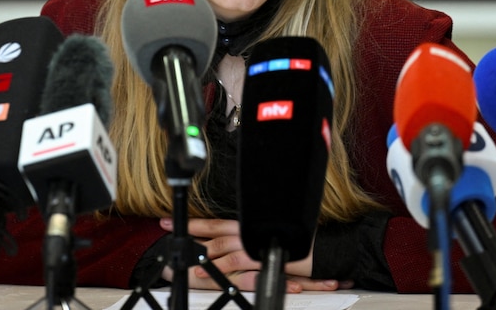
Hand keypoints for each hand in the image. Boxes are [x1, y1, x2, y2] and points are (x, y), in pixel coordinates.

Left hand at [159, 218, 353, 291]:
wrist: (328, 248)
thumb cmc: (302, 242)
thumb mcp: (272, 235)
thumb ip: (252, 238)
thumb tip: (233, 244)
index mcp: (251, 224)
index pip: (217, 222)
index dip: (195, 222)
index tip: (176, 220)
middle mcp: (252, 232)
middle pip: (215, 232)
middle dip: (190, 232)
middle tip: (167, 231)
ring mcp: (258, 245)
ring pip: (224, 248)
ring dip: (204, 255)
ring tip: (187, 262)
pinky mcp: (266, 259)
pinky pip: (241, 265)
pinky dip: (224, 269)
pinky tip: (213, 274)